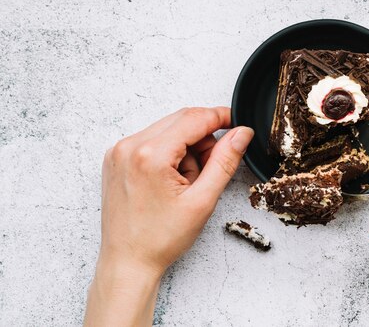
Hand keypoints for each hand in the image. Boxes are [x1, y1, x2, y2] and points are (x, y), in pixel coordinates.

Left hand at [84, 107, 253, 326]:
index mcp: (150, 155)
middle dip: (203, 137)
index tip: (237, 123)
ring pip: (167, 129)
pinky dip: (168, 152)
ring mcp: (119, 151)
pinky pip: (151, 139)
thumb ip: (225, 161)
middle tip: (210, 166)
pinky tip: (171, 178)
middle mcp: (129, 146)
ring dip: (185, 147)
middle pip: (181, 120)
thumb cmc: (160, 239)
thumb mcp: (202, 200)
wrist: (128, 261)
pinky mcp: (116, 158)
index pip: (194, 118)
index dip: (220, 117)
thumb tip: (241, 133)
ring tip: (185, 181)